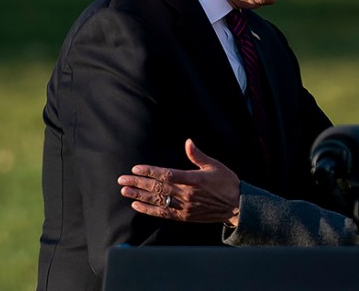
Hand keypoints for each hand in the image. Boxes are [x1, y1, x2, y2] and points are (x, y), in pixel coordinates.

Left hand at [118, 139, 240, 225]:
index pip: (166, 174)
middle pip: (157, 188)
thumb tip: (188, 141)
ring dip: (139, 196)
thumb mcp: (214, 165)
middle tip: (122, 180)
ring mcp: (184, 206)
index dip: (149, 172)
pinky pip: (163, 214)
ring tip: (125, 192)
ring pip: (157, 201)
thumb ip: (198, 155)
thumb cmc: (226, 183)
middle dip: (138, 183)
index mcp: (193, 179)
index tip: (135, 169)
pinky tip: (137, 206)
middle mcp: (186, 194)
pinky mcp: (184, 216)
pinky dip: (149, 210)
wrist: (237, 206)